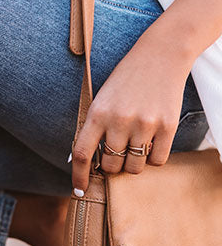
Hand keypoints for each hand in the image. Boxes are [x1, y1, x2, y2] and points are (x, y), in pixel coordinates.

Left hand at [71, 24, 192, 192]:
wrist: (160, 55)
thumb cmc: (126, 79)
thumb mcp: (102, 99)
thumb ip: (93, 127)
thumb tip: (82, 161)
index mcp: (97, 113)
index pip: (83, 154)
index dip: (79, 177)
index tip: (78, 190)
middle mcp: (119, 121)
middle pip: (112, 167)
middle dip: (113, 167)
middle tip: (118, 154)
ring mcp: (144, 124)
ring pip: (134, 167)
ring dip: (133, 164)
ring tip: (136, 146)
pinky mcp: (167, 126)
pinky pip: (158, 160)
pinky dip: (154, 158)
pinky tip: (152, 142)